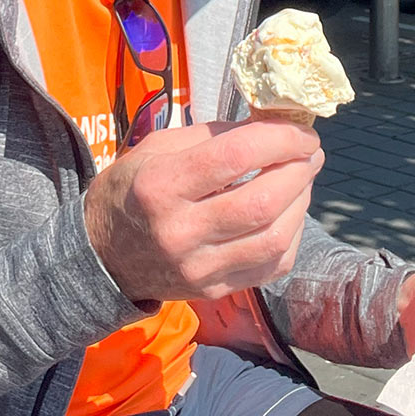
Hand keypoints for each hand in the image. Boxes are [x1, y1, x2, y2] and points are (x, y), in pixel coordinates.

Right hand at [84, 119, 322, 303]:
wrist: (104, 255)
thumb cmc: (132, 189)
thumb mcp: (158, 148)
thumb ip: (213, 136)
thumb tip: (270, 125)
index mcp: (160, 186)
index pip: (233, 158)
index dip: (278, 139)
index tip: (300, 129)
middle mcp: (180, 231)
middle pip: (260, 202)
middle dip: (299, 170)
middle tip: (310, 150)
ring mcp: (199, 268)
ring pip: (274, 238)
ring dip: (301, 201)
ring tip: (302, 176)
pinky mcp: (216, 289)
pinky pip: (271, 265)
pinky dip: (291, 233)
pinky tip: (289, 211)